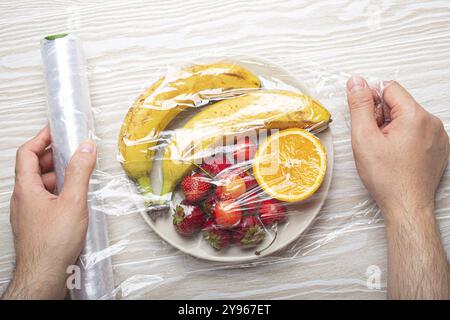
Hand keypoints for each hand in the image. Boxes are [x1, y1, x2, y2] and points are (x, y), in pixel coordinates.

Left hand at [2, 126, 95, 298]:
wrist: (45, 274)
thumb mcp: (73, 201)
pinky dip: (58, 191)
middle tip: (71, 149)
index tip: (54, 130)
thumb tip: (85, 148)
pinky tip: (73, 197)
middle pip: (33, 167)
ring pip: (40, 184)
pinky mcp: (36, 223)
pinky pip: (44, 198)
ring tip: (77, 173)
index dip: (41, 138)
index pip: (27, 153)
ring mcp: (28, 212)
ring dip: (57, 174)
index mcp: (27, 189)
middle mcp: (23, 199)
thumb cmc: (53, 244)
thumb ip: (80, 172)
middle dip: (52, 155)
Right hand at [346, 76, 449, 298]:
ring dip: (392, 128)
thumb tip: (356, 82)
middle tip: (373, 139)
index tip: (365, 120)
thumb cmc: (387, 177)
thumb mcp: (364, 138)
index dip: (372, 101)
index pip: (389, 88)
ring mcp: (438, 136)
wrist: (406, 205)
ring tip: (385, 150)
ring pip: (408, 118)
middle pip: (400, 103)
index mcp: (415, 116)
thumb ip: (360, 106)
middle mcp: (432, 122)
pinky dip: (404, 138)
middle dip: (382, 116)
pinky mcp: (439, 148)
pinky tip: (396, 155)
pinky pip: (418, 132)